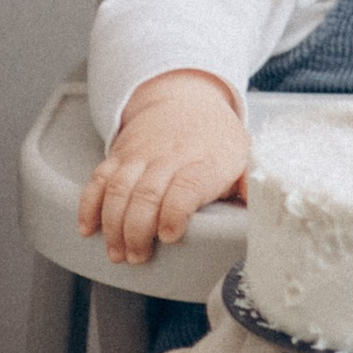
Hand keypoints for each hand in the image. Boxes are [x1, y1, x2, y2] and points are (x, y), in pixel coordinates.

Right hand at [78, 72, 247, 263]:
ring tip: (117, 251)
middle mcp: (169, 157)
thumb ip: (252, 189)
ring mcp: (140, 156)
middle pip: (146, 194)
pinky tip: (87, 228)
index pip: (185, 188)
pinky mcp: (119, 156)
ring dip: (113, 224)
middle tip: (138, 255)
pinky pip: (98, 179)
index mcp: (204, 162)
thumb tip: (264, 214)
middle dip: (137, 230)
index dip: (173, 213)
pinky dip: (89, 204)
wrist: (185, 97)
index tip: (167, 236)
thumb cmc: (216, 138)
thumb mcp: (244, 158)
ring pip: (119, 189)